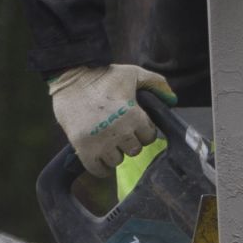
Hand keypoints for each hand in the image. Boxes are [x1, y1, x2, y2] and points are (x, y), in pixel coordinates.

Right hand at [48, 64, 175, 176]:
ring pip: (117, 161)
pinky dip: (101, 166)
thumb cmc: (103, 75)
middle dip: (130, 142)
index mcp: (133, 114)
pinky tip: (101, 156)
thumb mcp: (133, 73)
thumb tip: (172, 100)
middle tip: (121, 132)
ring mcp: (100, 141)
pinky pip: (98, 169)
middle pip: (134, 150)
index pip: (149, 136)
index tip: (135, 126)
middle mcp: (119, 131)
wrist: (70, 76)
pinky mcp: (83, 147)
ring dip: (115, 153)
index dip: (144, 131)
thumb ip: (156, 83)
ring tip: (108, 141)